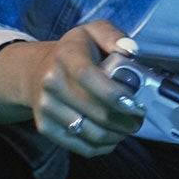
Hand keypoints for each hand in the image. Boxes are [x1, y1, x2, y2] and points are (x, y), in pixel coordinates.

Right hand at [0, 21, 142, 157]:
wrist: (38, 71)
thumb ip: (114, 37)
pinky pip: (81, 147)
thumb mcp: (94, 32)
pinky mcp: (46, 128)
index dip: (114, 94)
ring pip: (91, 133)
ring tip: (130, 126)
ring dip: (118, 134)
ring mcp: (46, 108)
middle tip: (140, 117)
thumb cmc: (76, 52)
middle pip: (95, 111)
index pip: (88, 77)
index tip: (136, 103)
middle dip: (126, 119)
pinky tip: (114, 136)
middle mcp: (51, 82)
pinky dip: (104, 146)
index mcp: (66, 55)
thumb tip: (131, 51)